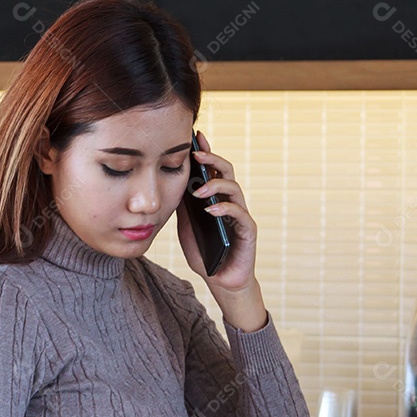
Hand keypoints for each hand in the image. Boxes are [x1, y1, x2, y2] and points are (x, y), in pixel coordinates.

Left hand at [176, 130, 267, 331]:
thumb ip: (183, 206)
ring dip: (215, 185)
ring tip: (198, 190)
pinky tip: (211, 209)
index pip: (212, 169)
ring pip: (234, 189)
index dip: (206, 152)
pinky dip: (225, 209)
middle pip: (226, 172)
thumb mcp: (186, 225)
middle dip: (212, 160)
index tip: (195, 136)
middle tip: (197, 154)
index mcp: (216, 197)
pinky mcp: (248, 231)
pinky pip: (239, 215)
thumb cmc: (204, 251)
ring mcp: (241, 215)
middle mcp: (231, 201)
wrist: (219, 279)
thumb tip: (169, 182)